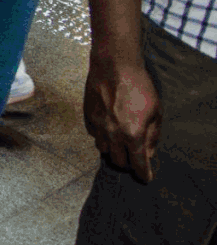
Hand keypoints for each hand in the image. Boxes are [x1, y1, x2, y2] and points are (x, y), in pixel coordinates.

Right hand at [85, 53, 160, 182]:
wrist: (114, 66)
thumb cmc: (139, 86)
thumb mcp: (155, 112)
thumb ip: (152, 136)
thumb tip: (148, 152)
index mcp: (133, 135)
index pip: (138, 164)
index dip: (143, 174)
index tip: (146, 178)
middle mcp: (113, 134)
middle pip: (117, 161)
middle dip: (127, 164)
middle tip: (134, 159)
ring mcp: (98, 125)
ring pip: (103, 149)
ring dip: (113, 150)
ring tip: (120, 144)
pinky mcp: (87, 116)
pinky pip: (94, 134)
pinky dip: (103, 136)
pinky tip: (109, 128)